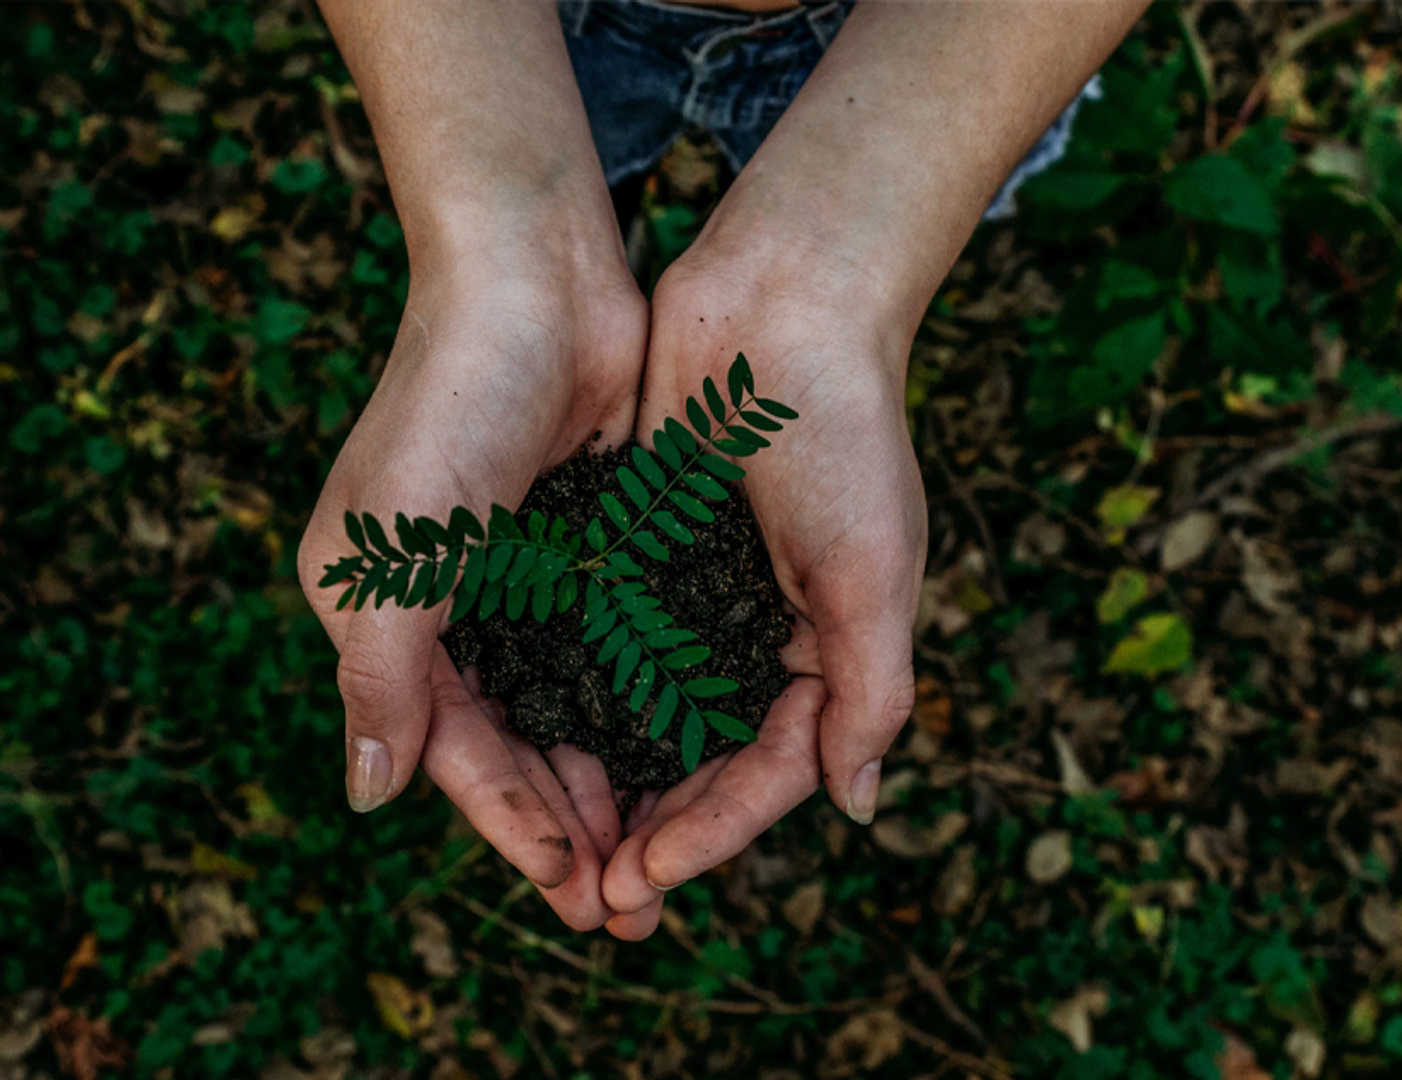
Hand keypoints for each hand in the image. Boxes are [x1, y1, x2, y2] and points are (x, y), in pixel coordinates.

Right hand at [297, 233, 645, 930]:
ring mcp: (524, 579)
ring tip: (663, 858)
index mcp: (384, 615)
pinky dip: (643, 708)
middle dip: (570, 828)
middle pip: (515, 745)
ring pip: (571, 710)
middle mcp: (450, 608)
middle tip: (631, 908)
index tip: (574, 890)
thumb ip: (380, 676)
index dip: (511, 824)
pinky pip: (616, 651)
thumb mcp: (394, 550)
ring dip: (612, 784)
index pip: (452, 749)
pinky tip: (686, 758)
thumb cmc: (448, 404)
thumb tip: (367, 796)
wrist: (535, 276)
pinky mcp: (588, 546)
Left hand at [601, 237, 925, 937]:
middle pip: (699, 763)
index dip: (710, 833)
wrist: (781, 300)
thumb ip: (870, 690)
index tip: (645, 876)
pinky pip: (600, 643)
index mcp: (823, 651)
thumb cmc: (843, 431)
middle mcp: (755, 635)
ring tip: (557, 847)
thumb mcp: (873, 569)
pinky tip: (527, 739)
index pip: (767, 773)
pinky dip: (573, 695)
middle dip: (651, 832)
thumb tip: (856, 806)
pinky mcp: (637, 551)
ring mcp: (693, 596)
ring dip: (605, 784)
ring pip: (642, 717)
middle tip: (593, 899)